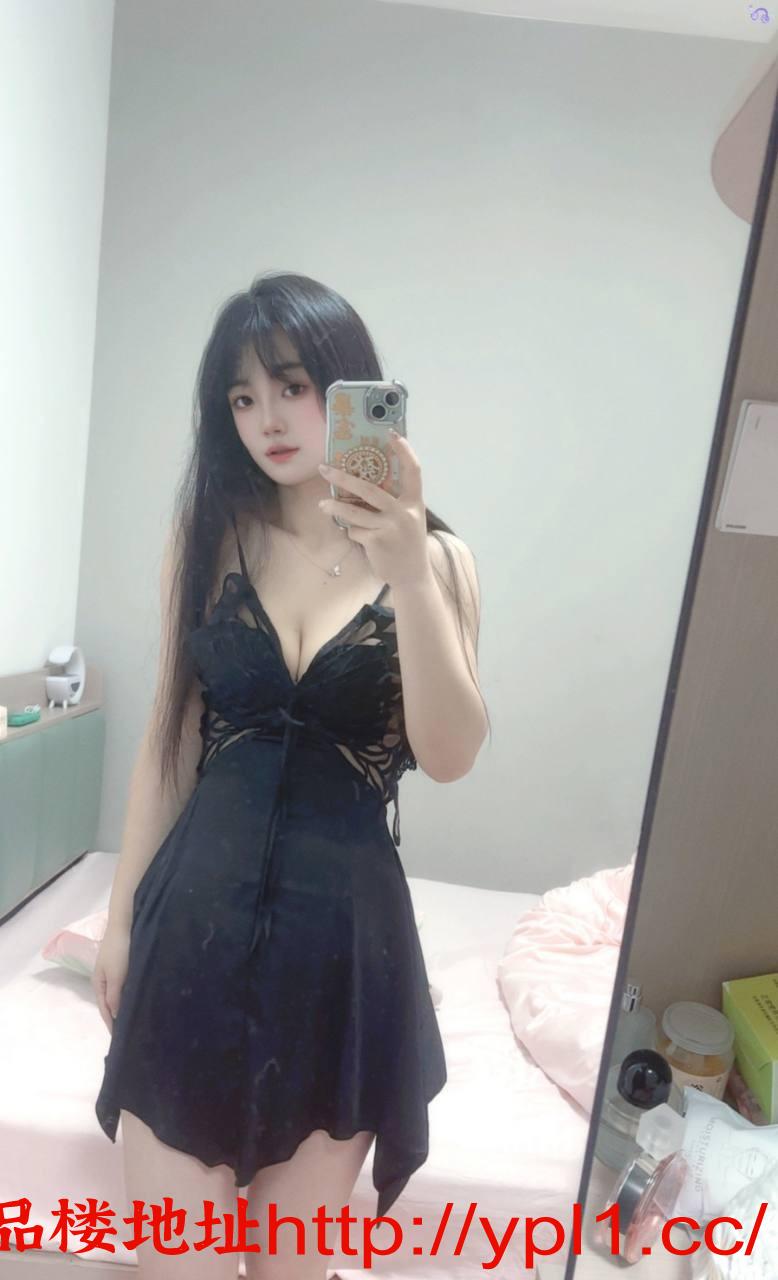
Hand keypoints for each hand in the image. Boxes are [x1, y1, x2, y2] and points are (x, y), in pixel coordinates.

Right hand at [92, 923, 130, 1034]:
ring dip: (124, 1006)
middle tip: (130, 1030)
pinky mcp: (123, 965)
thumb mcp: (116, 975)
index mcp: (99, 984)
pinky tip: (137, 998)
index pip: (104, 1009)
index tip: (120, 1038)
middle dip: (117, 1017)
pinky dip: (129, 994)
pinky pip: (125, 985)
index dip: (110, 1024)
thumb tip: (114, 1016)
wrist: (125, 924)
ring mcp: (113, 971)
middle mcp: (105, 979)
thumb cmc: (119, 950)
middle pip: (110, 1003)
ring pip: (118, 994)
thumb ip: (114, 996)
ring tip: (135, 1018)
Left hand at [318, 433, 430, 587]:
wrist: (413, 576)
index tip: (391, 433)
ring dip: (334, 507)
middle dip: (343, 478)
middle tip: (324, 469)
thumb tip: (362, 485)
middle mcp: (404, 512)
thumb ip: (393, 503)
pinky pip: (355, 530)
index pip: (413, 470)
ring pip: (354, 512)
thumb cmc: (406, 543)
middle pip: (369, 489)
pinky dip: (352, 532)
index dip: (404, 450)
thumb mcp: (408, 519)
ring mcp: (390, 527)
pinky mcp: (377, 541)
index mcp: (415, 502)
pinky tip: (359, 537)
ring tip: (322, 505)